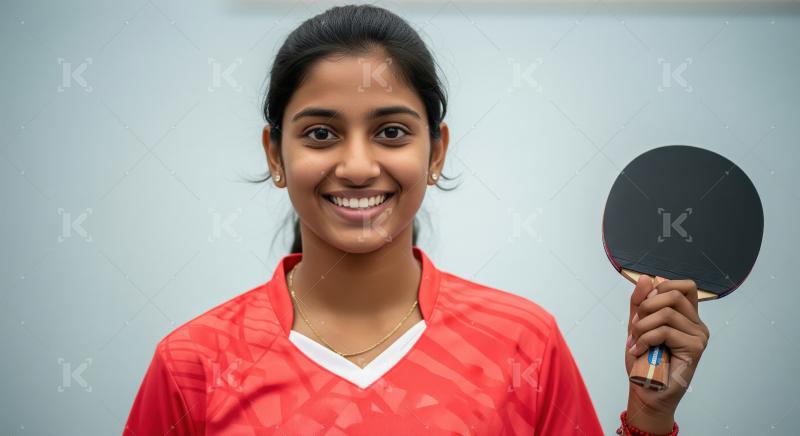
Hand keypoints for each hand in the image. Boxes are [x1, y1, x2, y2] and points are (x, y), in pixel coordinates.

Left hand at [624, 275, 709, 431]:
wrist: (645, 390)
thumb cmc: (643, 361)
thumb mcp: (637, 325)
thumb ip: (641, 302)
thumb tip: (647, 277)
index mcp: (687, 317)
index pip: (686, 286)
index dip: (663, 287)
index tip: (644, 305)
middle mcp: (697, 324)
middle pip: (674, 294)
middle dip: (646, 306)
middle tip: (635, 325)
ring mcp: (699, 336)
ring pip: (667, 312)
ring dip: (643, 326)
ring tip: (635, 342)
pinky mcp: (695, 348)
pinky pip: (665, 331)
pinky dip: (645, 339)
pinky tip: (639, 350)